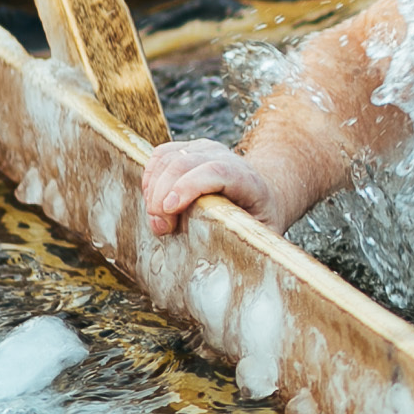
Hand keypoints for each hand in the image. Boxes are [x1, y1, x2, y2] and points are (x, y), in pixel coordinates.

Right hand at [143, 139, 280, 235]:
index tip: (169, 210)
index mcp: (247, 180)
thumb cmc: (259, 219)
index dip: (188, 187)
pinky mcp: (189, 148)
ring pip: (167, 158)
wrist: (263, 193)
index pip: (216, 172)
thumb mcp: (263, 234)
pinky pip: (160, 155)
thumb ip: (248, 243)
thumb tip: (226, 265)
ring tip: (158, 220)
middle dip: (162, 196)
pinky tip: (154, 201)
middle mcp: (226, 157)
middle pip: (184, 164)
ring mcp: (206, 149)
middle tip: (161, 229)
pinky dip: (150, 178)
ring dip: (153, 190)